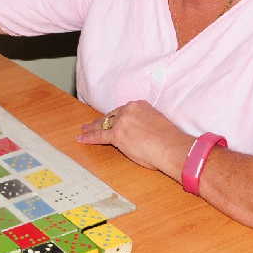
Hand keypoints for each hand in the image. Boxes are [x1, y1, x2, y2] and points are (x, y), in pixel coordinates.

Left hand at [77, 100, 192, 176]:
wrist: (172, 146)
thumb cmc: (171, 140)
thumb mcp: (159, 122)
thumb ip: (147, 122)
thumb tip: (145, 132)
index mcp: (140, 105)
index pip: (125, 110)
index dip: (118, 116)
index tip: (115, 119)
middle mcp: (128, 110)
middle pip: (112, 115)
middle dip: (103, 120)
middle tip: (95, 123)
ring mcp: (121, 122)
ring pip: (103, 124)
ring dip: (93, 127)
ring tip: (85, 129)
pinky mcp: (116, 135)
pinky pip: (99, 136)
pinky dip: (89, 137)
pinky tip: (81, 138)